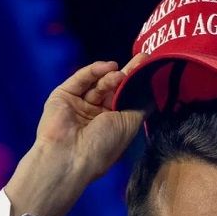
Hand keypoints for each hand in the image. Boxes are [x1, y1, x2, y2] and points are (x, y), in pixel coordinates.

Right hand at [5, 53, 148, 215]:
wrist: (70, 156)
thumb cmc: (103, 146)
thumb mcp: (130, 124)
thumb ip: (141, 106)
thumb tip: (154, 91)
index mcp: (111, 126)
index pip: (125, 100)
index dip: (136, 86)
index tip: (150, 69)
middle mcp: (95, 116)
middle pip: (113, 89)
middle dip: (127, 74)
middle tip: (142, 58)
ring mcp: (78, 106)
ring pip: (98, 84)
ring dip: (112, 76)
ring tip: (121, 73)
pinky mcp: (62, 96)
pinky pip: (80, 79)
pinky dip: (94, 71)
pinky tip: (109, 67)